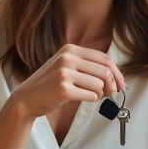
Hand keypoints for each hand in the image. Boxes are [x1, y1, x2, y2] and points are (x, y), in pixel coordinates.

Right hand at [0, 45, 125, 148]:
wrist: (26, 98)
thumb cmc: (49, 84)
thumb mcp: (66, 65)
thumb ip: (87, 66)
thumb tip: (116, 76)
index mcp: (70, 49)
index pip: (104, 58)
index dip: (117, 72)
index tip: (121, 83)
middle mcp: (67, 58)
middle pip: (105, 71)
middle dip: (112, 85)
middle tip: (112, 93)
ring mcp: (64, 73)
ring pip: (99, 84)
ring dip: (101, 94)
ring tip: (92, 96)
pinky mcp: (63, 89)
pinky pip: (91, 95)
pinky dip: (92, 99)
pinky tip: (82, 98)